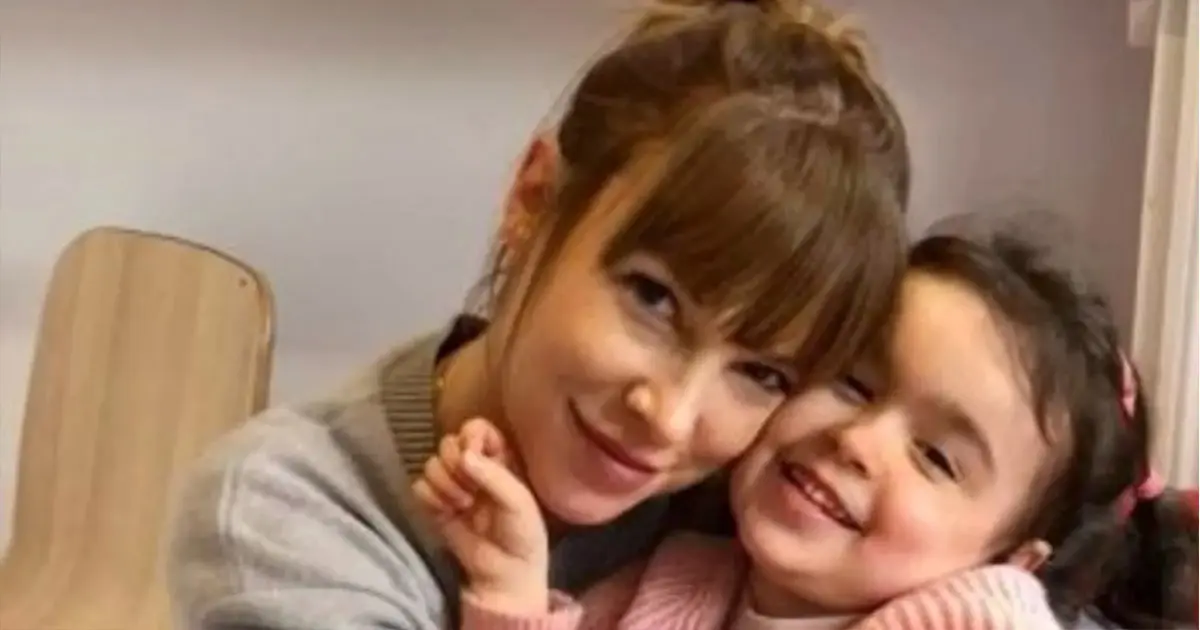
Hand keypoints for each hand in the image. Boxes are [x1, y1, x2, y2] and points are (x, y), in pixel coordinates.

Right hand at [412, 418, 549, 613]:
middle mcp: (473, 468)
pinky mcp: (434, 505)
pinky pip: (418, 486)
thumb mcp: (518, 502)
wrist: (504, 574)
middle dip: (454, 464)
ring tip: (462, 505)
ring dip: (443, 483)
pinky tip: (444, 511)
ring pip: (431, 463)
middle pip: (448, 442)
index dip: (470, 436)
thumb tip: (464, 454)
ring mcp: (452, 486)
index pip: (476, 428)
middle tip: (470, 490)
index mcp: (498, 459)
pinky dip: (428, 497)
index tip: (472, 456)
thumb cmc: (522, 535)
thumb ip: (494, 475)